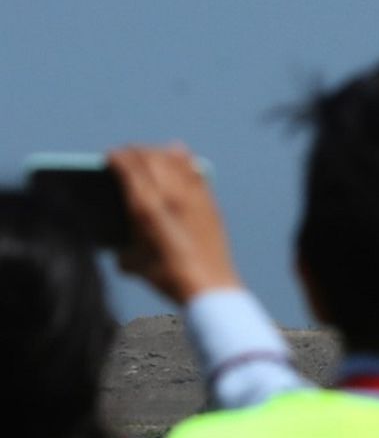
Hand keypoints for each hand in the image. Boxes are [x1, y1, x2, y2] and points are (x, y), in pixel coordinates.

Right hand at [109, 145, 241, 303]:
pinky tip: (177, 157)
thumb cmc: (168, 277)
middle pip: (149, 156)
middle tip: (127, 155)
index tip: (110, 157)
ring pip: (173, 158)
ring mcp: (193, 197)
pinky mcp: (209, 203)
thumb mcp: (132, 262)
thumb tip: (117, 244)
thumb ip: (120, 247)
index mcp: (145, 206)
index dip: (116, 157)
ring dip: (157, 152)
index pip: (127, 165)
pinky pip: (194, 170)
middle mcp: (170, 195)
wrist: (208, 286)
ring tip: (149, 155)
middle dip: (134, 151)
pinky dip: (182, 159)